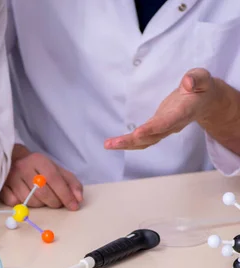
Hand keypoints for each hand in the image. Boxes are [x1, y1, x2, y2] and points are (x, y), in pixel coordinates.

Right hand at [0, 145, 82, 210]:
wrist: (13, 159)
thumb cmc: (37, 168)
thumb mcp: (56, 169)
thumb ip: (70, 183)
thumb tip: (78, 200)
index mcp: (38, 160)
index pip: (54, 179)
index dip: (65, 194)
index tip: (73, 206)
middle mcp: (22, 167)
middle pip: (42, 192)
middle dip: (54, 202)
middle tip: (57, 204)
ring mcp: (10, 177)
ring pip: (29, 200)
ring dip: (40, 204)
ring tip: (41, 199)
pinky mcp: (1, 187)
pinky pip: (15, 203)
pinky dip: (23, 205)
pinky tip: (26, 197)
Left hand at [104, 68, 218, 149]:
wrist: (204, 101)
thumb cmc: (201, 88)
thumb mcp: (202, 78)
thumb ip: (196, 79)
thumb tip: (188, 82)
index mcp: (184, 112)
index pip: (168, 121)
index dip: (154, 128)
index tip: (138, 132)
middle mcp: (173, 124)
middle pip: (152, 136)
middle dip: (132, 140)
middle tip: (112, 143)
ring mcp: (164, 129)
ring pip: (145, 141)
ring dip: (126, 144)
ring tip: (108, 144)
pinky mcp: (157, 128)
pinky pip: (142, 139)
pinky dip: (128, 142)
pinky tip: (113, 143)